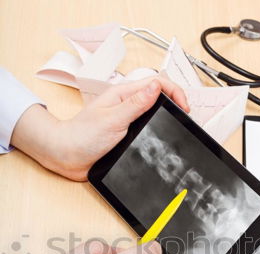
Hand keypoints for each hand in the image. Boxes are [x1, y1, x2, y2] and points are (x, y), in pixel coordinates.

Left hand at [11, 76, 188, 180]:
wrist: (66, 156)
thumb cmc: (82, 136)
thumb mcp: (113, 119)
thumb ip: (135, 104)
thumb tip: (156, 88)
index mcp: (123, 95)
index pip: (156, 83)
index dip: (174, 92)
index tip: (184, 107)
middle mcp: (126, 106)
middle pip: (158, 97)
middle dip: (174, 103)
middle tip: (186, 116)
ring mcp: (126, 121)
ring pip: (153, 114)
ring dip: (166, 117)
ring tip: (178, 125)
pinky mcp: (125, 136)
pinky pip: (145, 131)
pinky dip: (156, 132)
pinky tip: (161, 139)